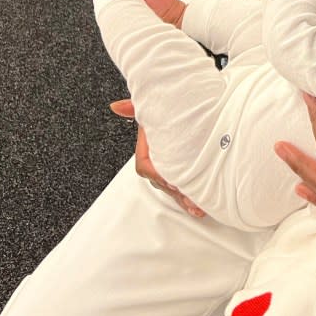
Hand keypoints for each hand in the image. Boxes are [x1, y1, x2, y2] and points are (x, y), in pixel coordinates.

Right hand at [109, 98, 204, 216]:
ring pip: (173, 190)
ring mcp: (169, 172)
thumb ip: (136, 108)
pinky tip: (200, 209)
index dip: (157, 172)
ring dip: (184, 200)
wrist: (186, 115)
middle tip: (189, 196)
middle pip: (162, 181)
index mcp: (148, 149)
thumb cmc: (167, 113)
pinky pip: (182, 192)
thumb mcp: (153, 109)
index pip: (145, 165)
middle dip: (174, 190)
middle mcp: (157, 163)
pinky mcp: (182, 176)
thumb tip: (116, 106)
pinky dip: (190, 201)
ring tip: (197, 208)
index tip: (169, 178)